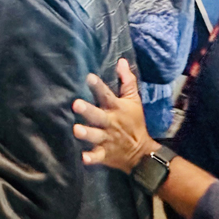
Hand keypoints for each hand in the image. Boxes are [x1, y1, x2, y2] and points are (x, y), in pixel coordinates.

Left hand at [71, 58, 158, 173]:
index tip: (89, 77)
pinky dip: (92, 158)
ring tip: (76, 129)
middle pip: (98, 115)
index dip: (98, 86)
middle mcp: (111, 123)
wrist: (142, 152)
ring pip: (95, 135)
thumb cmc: (134, 122)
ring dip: (86, 133)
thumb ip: (127, 81)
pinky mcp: (105, 154)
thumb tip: (121, 60)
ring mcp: (107, 139)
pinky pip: (97, 156)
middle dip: (88, 110)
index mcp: (116, 108)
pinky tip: (83, 158)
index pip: (106, 95)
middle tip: (76, 104)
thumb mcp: (133, 101)